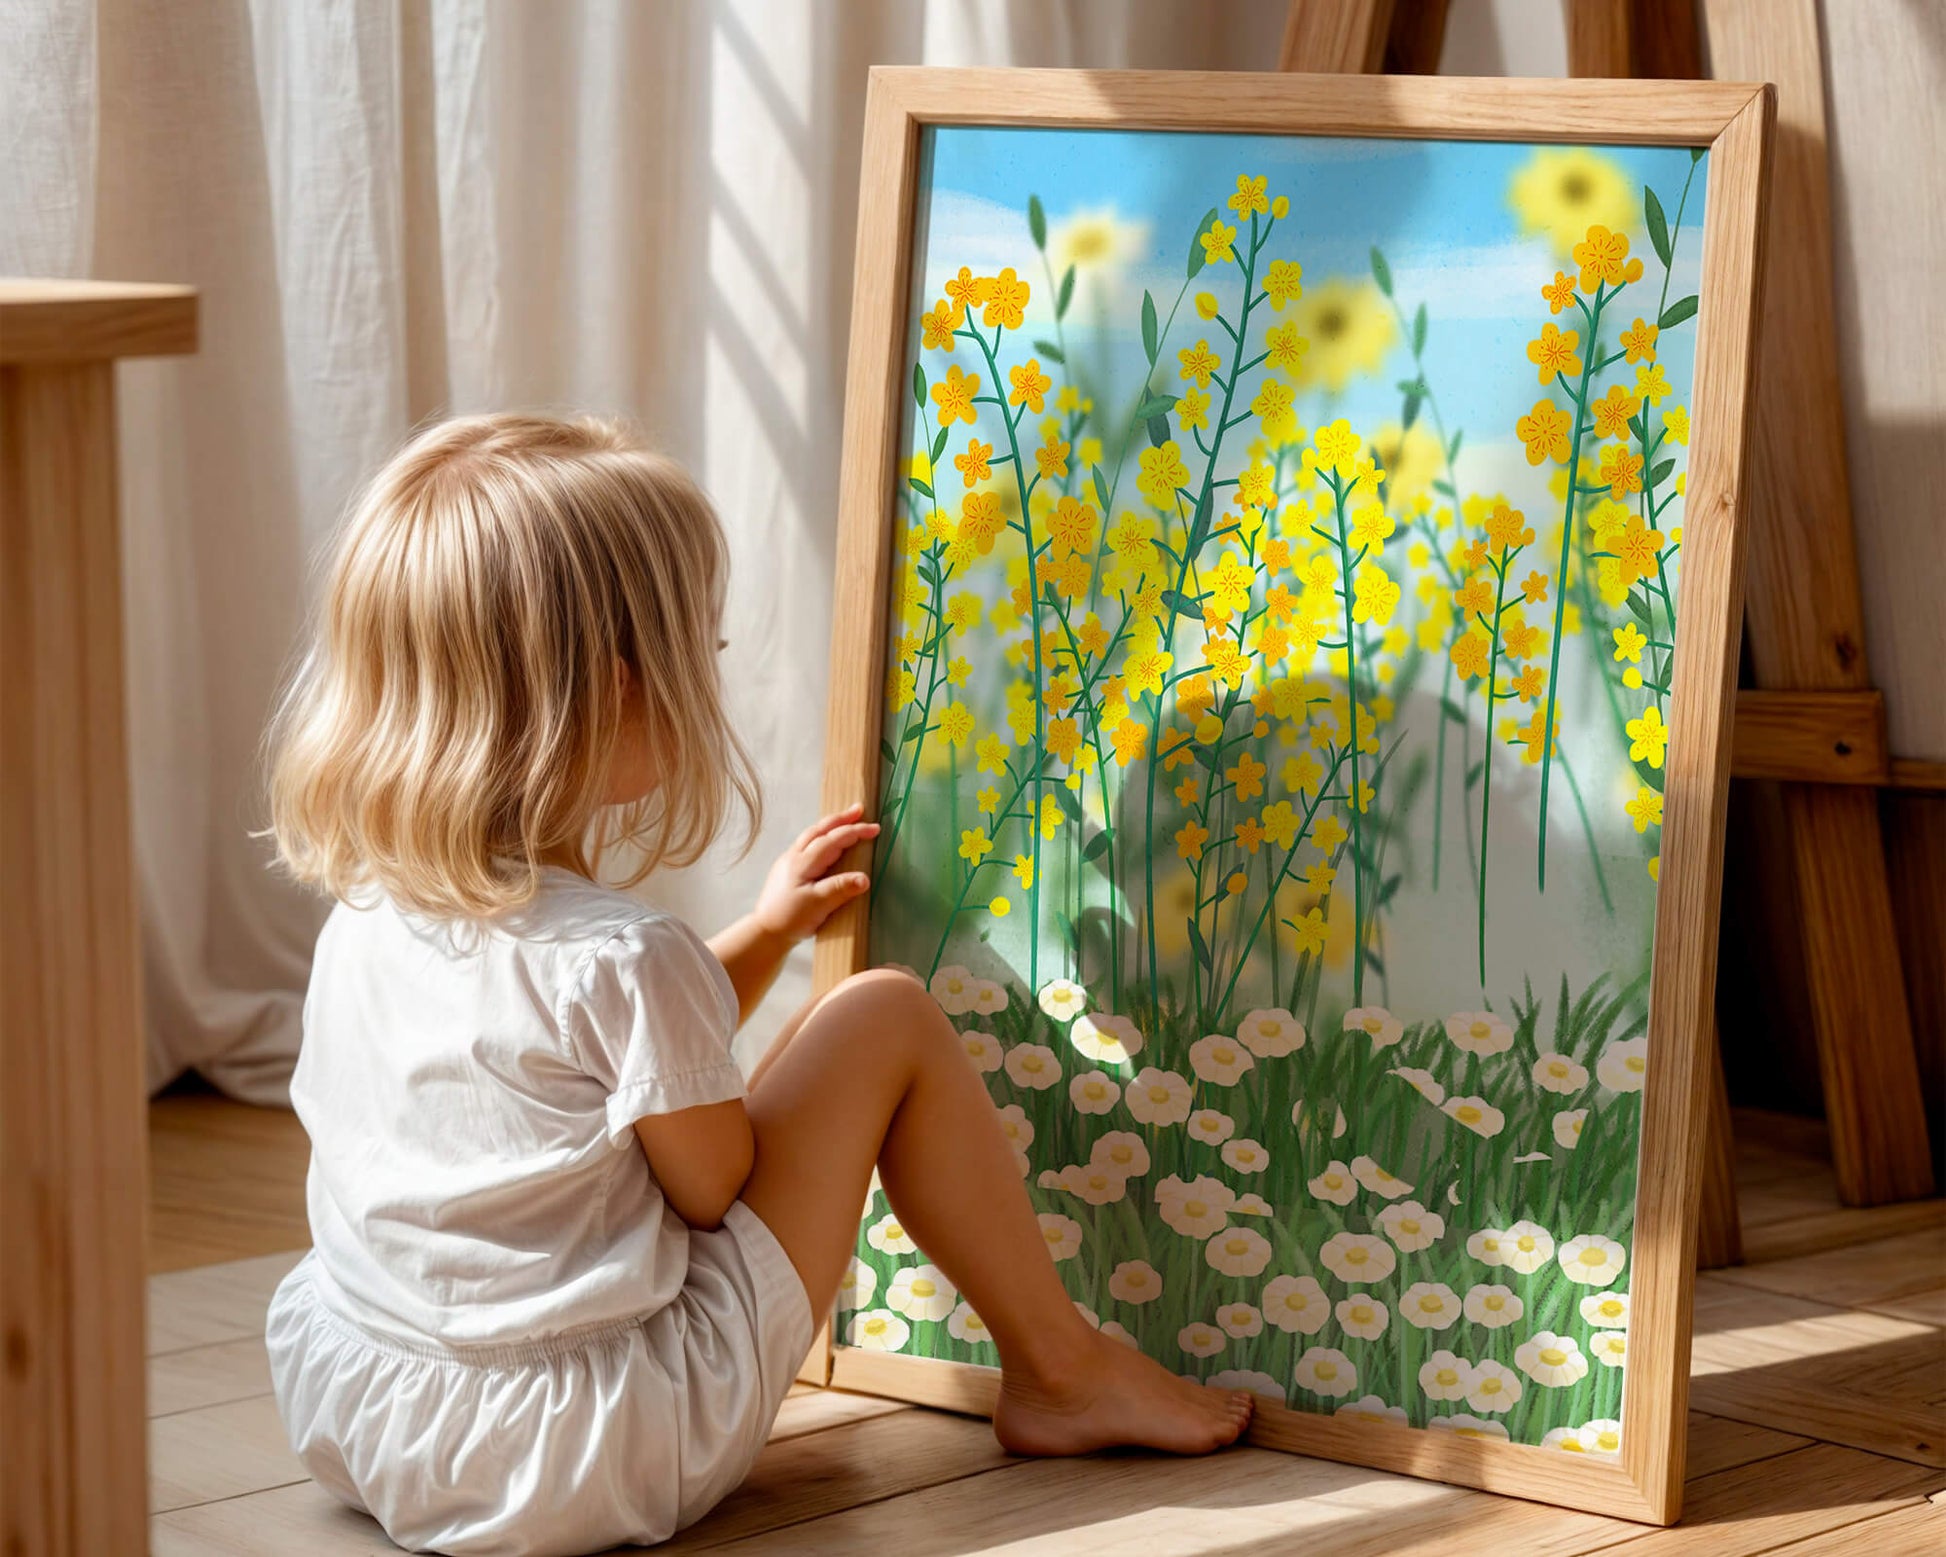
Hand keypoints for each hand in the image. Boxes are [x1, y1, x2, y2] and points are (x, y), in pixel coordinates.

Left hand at [751, 803, 879, 943]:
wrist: (765, 932)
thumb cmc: (790, 919)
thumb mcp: (817, 905)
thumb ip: (840, 889)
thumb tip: (865, 878)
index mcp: (803, 862)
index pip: (833, 840)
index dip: (854, 832)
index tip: (875, 829)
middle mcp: (794, 856)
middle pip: (819, 830)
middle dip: (841, 818)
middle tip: (859, 809)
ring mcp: (789, 862)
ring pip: (811, 835)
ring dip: (830, 825)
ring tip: (846, 819)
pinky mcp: (787, 870)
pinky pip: (807, 844)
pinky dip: (821, 836)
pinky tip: (826, 841)